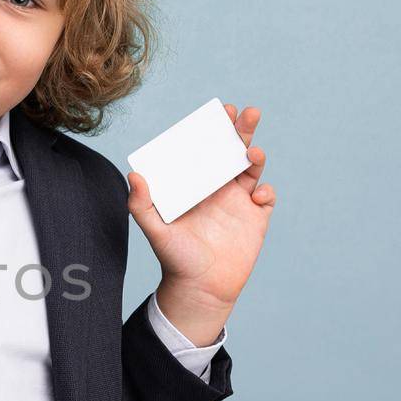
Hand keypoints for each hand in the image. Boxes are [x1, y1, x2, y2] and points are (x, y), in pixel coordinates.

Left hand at [126, 104, 274, 320]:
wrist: (199, 289)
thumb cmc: (174, 258)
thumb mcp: (155, 230)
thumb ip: (141, 204)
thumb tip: (134, 175)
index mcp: (195, 183)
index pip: (205, 148)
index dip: (213, 129)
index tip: (220, 111)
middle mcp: (218, 187)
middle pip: (233, 150)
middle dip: (241, 130)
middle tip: (246, 113)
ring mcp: (239, 201)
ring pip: (252, 168)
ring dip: (255, 155)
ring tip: (252, 154)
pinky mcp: (256, 218)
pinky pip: (267, 197)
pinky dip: (266, 191)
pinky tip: (256, 195)